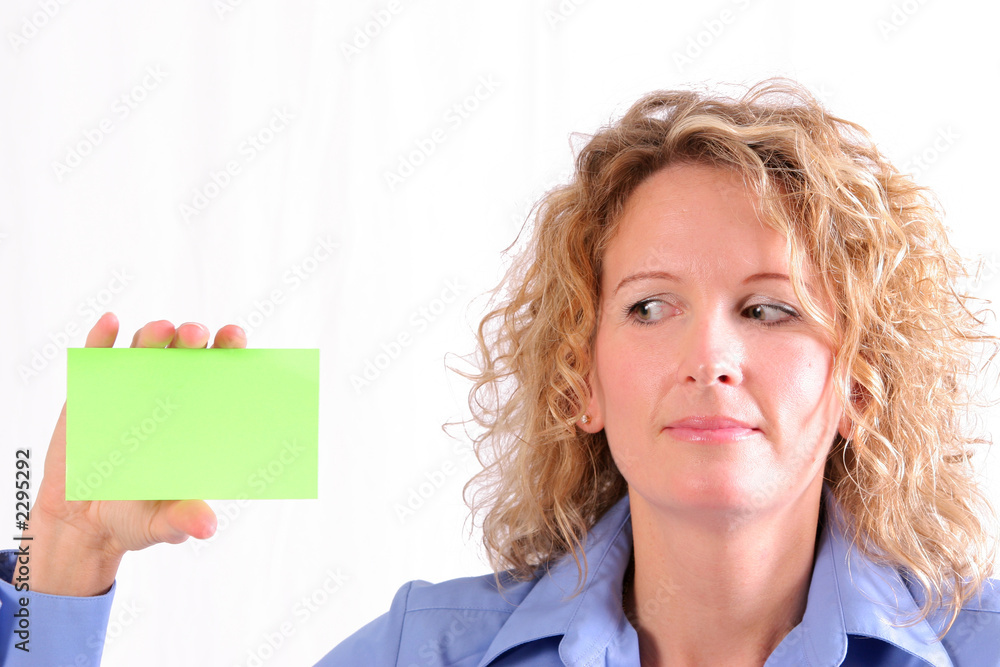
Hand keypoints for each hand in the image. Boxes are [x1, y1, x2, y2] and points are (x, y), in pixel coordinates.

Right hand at [27, 312, 246, 595]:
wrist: (82, 523)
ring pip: (146, 349)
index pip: (220, 376)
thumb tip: (206, 527)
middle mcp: (169, 395)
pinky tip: (110, 323)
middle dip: (193, 339)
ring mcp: (130, 389)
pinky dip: (103, 338)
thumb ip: (182, 521)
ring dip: (155, 334)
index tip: (236, 338)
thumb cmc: (135, 517)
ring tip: (162, 331)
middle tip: (196, 336)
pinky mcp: (92, 393)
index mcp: (196, 418)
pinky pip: (98, 358)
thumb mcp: (160, 524)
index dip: (230, 353)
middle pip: (186, 354)